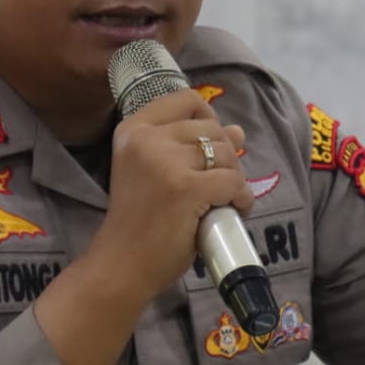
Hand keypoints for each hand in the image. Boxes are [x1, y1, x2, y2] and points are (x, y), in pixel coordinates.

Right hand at [87, 88, 252, 301]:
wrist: (122, 265)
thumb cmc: (140, 221)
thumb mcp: (158, 172)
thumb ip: (192, 146)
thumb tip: (237, 129)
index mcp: (133, 129)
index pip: (186, 100)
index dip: (208, 120)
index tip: (208, 148)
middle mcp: (146, 139)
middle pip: (212, 129)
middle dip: (225, 156)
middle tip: (218, 185)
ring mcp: (166, 162)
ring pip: (227, 153)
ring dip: (235, 178)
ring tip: (223, 199)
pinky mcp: (187, 188)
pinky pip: (233, 181)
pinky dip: (242, 197)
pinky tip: (235, 210)